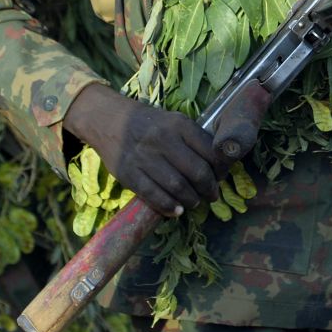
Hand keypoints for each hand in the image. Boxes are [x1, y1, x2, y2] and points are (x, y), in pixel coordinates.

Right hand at [65, 85, 224, 217]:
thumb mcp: (175, 122)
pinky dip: (168, 206)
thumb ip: (194, 140)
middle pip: (197, 172)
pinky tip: (177, 210)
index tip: (221, 178)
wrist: (110, 120)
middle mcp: (163, 139)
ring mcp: (145, 157)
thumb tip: (218, 167)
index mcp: (180, 125)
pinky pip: (153, 195)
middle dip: (209, 189)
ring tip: (194, 202)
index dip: (220, 170)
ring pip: (177, 186)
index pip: (210, 152)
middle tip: (211, 195)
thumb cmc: (151, 124)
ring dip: (191, 199)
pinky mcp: (129, 173)